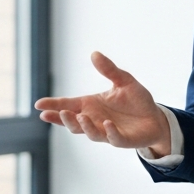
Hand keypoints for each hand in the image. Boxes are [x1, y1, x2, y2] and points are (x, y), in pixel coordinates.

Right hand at [34, 52, 172, 155]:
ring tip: (79, 117)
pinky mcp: (121, 139)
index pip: (68, 105)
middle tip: (52, 113)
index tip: (38, 105)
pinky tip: (108, 125)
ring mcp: (107, 131)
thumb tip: (94, 53)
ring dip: (83, 126)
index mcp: (91, 105)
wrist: (155, 118)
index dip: (53, 106)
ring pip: (90, 133)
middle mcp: (95, 120)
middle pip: (73, 123)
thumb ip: (109, 69)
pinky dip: (109, 132)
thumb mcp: (123, 81)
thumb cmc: (136, 100)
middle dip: (63, 119)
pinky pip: (113, 138)